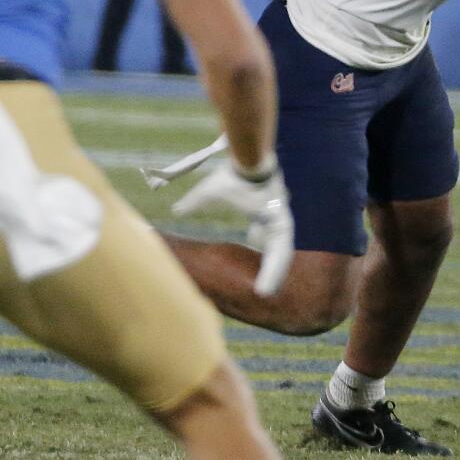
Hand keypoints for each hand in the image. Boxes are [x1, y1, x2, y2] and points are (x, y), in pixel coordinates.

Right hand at [173, 161, 293, 295]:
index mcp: (262, 211)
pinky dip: (274, 272)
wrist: (246, 163)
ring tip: (264, 296)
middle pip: (276, 249)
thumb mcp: (207, 193)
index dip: (262, 249)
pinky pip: (282, 253)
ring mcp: (281, 220)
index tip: (257, 262)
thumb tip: (176, 210)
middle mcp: (275, 217)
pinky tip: (267, 289)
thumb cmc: (230, 175)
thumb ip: (193, 203)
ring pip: (281, 255)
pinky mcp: (283, 224)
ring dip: (273, 276)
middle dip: (271, 270)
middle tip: (264, 291)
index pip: (265, 237)